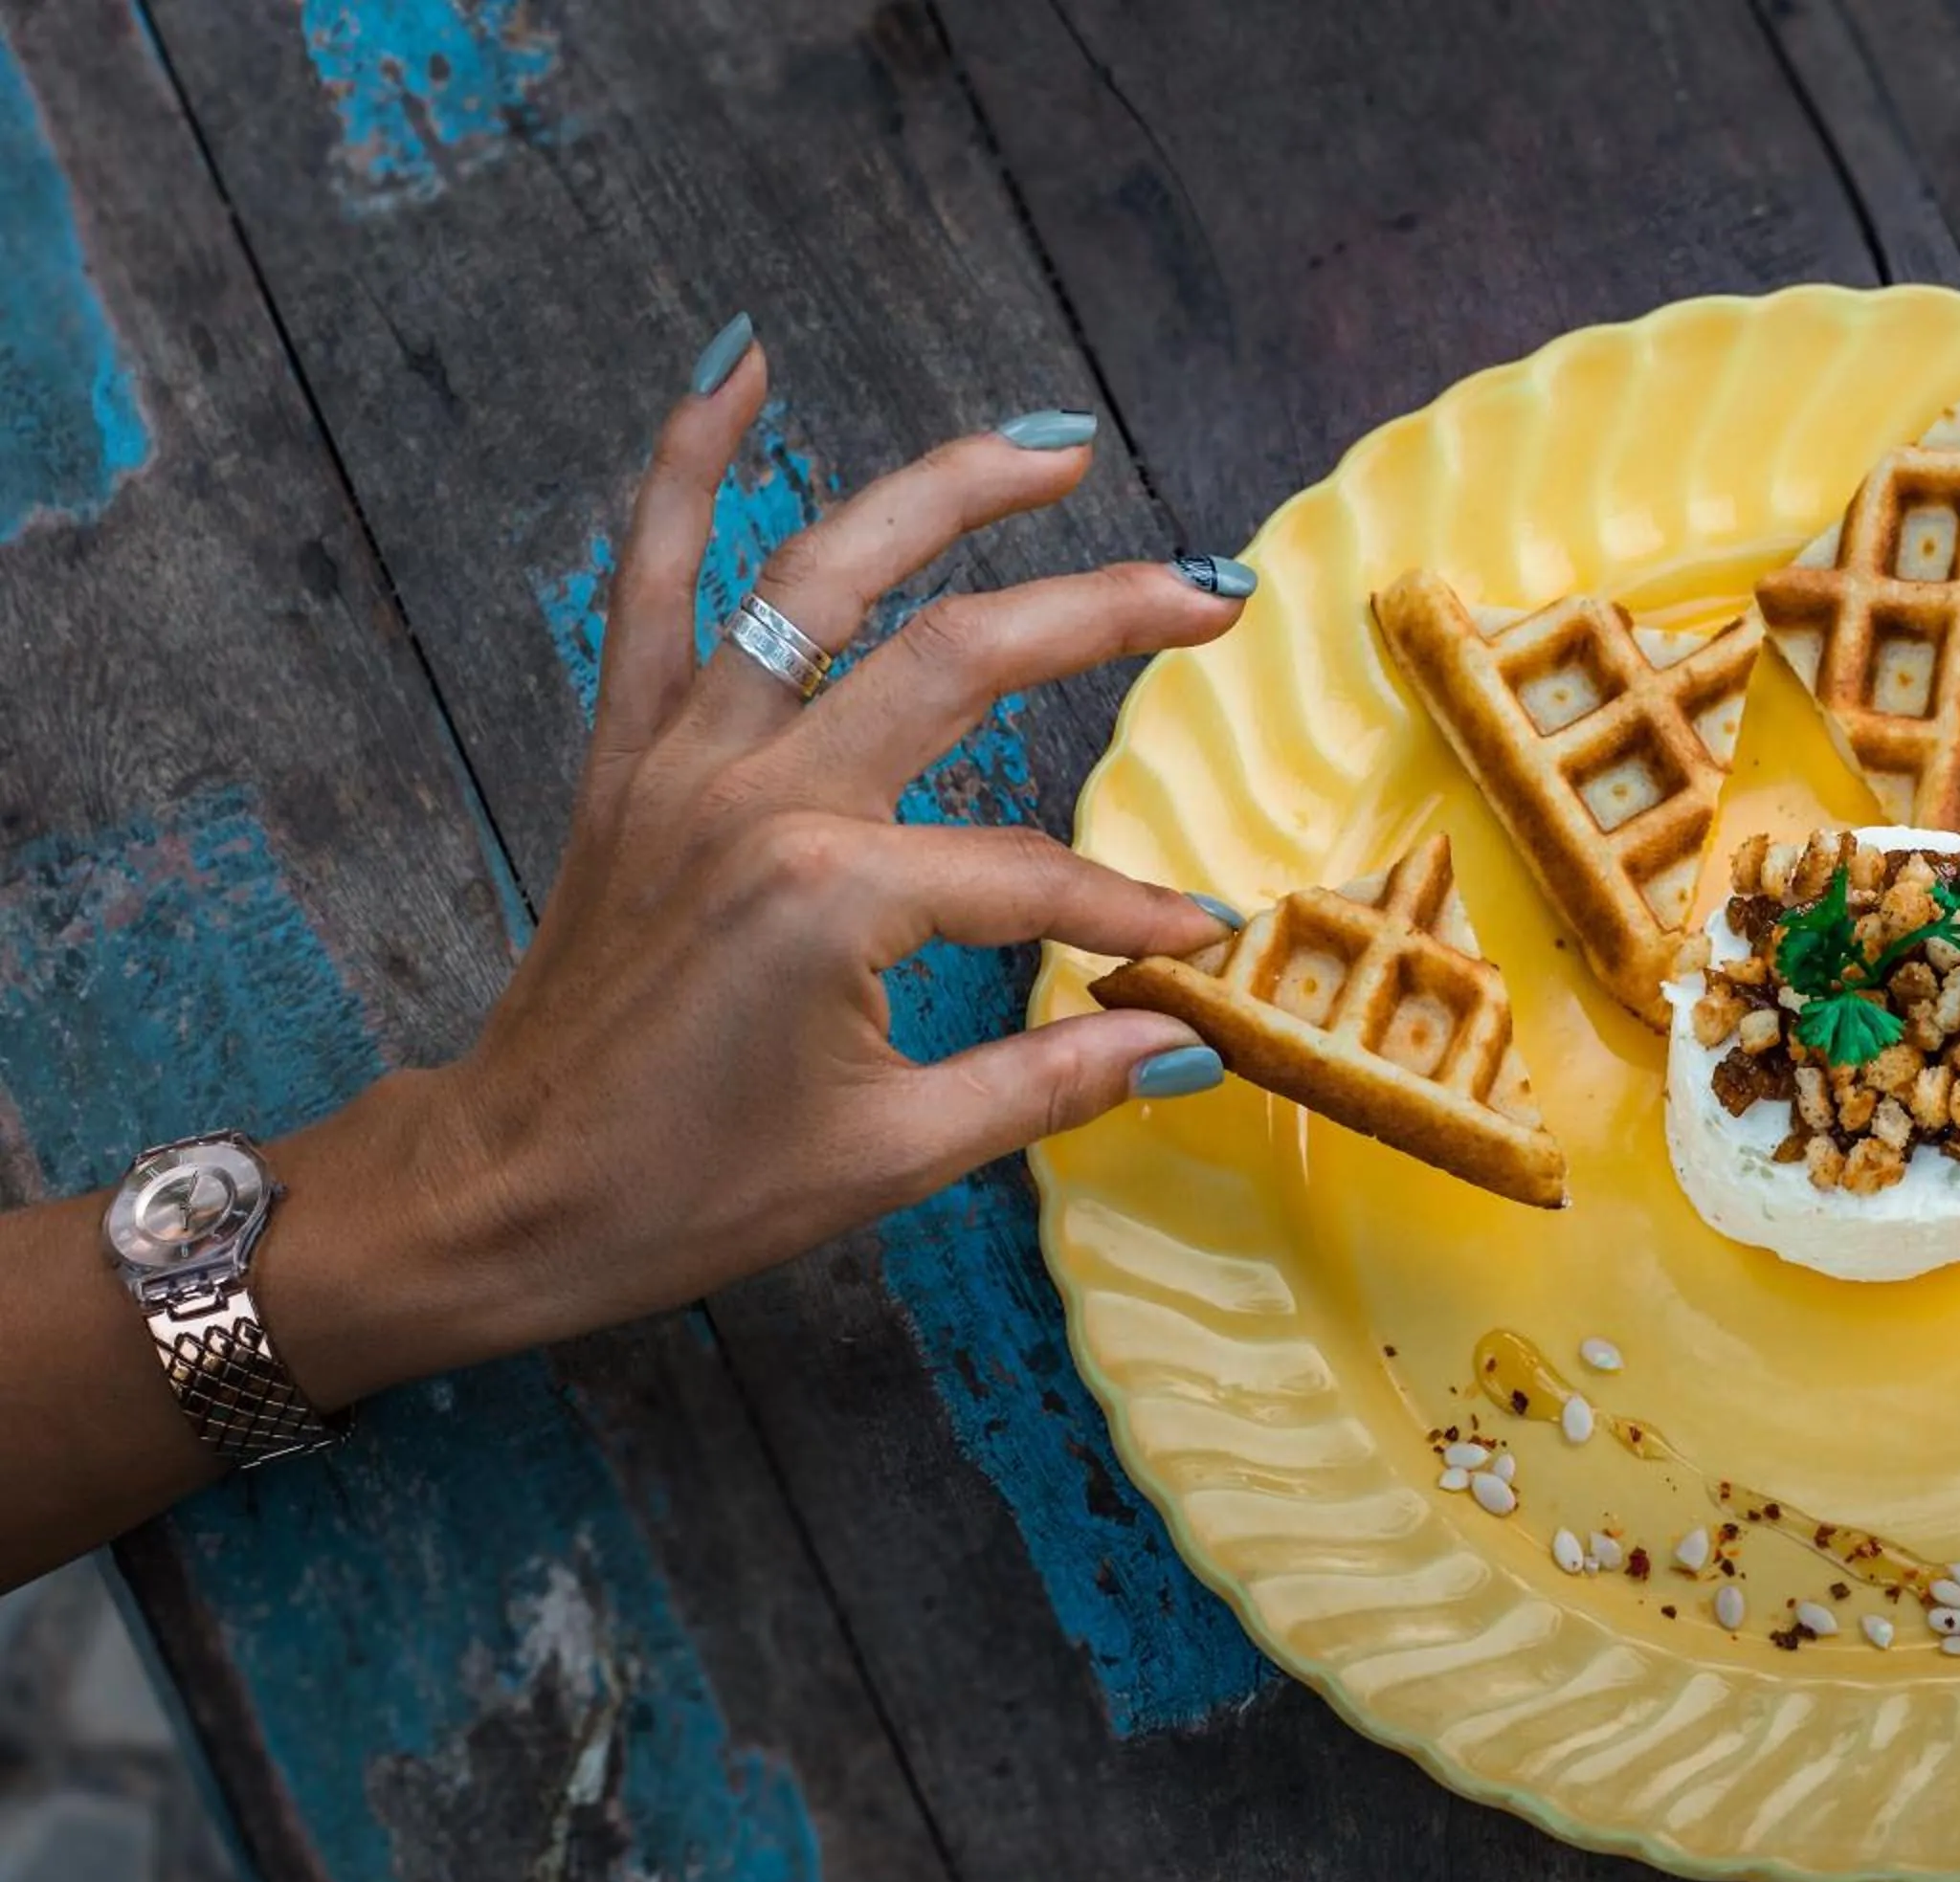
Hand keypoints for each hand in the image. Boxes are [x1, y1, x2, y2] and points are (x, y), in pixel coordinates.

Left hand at [269, 331, 1249, 1384]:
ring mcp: (683, 757)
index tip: (1201, 944)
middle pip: (959, 657)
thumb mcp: (893, 1156)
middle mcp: (758, 795)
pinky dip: (685, 469)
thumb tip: (1189, 1042)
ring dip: (941, 493)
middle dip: (1102, 616)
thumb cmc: (689, 1192)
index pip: (1030, 876)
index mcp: (830, 898)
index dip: (1129, 914)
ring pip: (820, 576)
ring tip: (1051, 447)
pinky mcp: (626, 752)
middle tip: (1213, 597)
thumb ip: (1049, 1080)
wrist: (503, 1187)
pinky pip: (650, 581)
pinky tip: (739, 368)